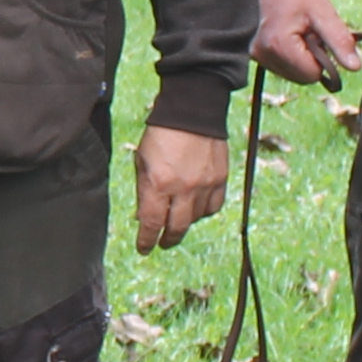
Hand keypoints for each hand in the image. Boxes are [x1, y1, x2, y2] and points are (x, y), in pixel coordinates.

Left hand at [130, 126, 229, 251]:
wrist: (191, 113)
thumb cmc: (160, 135)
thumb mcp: (141, 162)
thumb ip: (143, 191)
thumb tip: (145, 217)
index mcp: (159, 184)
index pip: (151, 223)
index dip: (146, 240)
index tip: (144, 248)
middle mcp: (183, 189)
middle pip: (176, 228)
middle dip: (166, 239)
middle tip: (161, 243)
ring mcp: (204, 185)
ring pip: (195, 219)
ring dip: (184, 225)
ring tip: (177, 224)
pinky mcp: (220, 179)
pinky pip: (213, 207)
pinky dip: (204, 212)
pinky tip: (196, 210)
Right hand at [250, 0, 357, 86]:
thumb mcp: (324, 12)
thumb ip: (340, 42)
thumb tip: (355, 68)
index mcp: (279, 45)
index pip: (311, 75)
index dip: (323, 59)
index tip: (319, 36)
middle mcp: (262, 54)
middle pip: (301, 77)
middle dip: (311, 59)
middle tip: (309, 32)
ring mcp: (256, 53)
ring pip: (291, 73)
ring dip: (301, 58)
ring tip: (299, 31)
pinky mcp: (255, 51)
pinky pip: (281, 65)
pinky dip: (290, 55)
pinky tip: (289, 34)